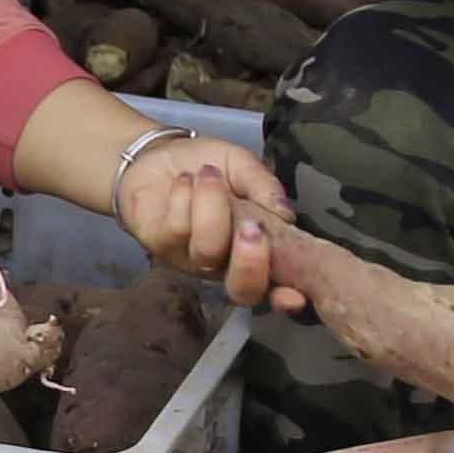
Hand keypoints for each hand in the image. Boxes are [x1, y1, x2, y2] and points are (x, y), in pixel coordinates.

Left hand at [115, 129, 308, 311]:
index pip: (274, 286)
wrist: (158, 155)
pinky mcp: (161, 246)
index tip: (295, 295)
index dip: (285, 298)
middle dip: (251, 262)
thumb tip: (285, 214)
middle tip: (252, 225)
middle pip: (243, 290)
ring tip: (208, 174)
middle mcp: (226, 264)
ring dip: (212, 206)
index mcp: (255, 250)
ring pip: (209, 250)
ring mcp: (192, 259)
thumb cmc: (207, 166)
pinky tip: (184, 180)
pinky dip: (184, 196)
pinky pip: (177, 229)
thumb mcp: (243, 167)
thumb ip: (264, 187)